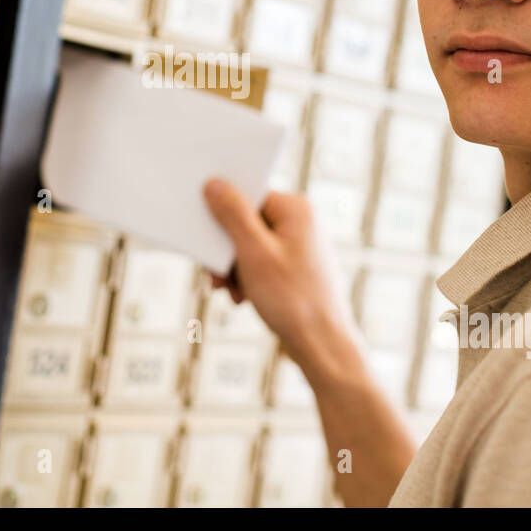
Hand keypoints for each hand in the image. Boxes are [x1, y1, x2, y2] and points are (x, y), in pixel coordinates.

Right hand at [202, 178, 360, 373]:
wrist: (322, 346)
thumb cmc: (293, 300)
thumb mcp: (253, 253)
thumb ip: (232, 214)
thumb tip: (214, 183)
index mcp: (296, 209)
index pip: (246, 196)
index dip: (222, 217)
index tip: (207, 239)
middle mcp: (301, 222)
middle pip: (245, 222)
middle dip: (226, 251)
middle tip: (216, 277)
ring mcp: (300, 245)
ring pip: (250, 246)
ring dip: (233, 269)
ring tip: (231, 292)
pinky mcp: (296, 267)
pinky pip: (261, 263)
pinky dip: (247, 278)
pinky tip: (244, 298)